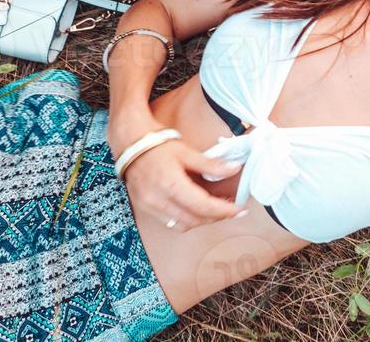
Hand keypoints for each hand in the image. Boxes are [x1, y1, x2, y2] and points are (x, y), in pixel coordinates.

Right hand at [110, 118, 244, 231]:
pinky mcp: (145, 209)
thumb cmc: (158, 145)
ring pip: (181, 225)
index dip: (224, 211)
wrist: (129, 143)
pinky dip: (186, 220)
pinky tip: (197, 209)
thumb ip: (211, 165)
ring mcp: (149, 207)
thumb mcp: (187, 152)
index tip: (240, 209)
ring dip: (202, 221)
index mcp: (171, 184)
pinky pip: (169, 223)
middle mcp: (158, 200)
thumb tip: (234, 169)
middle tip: (231, 209)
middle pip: (194, 220)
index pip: (203, 206)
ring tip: (217, 210)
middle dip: (216, 217)